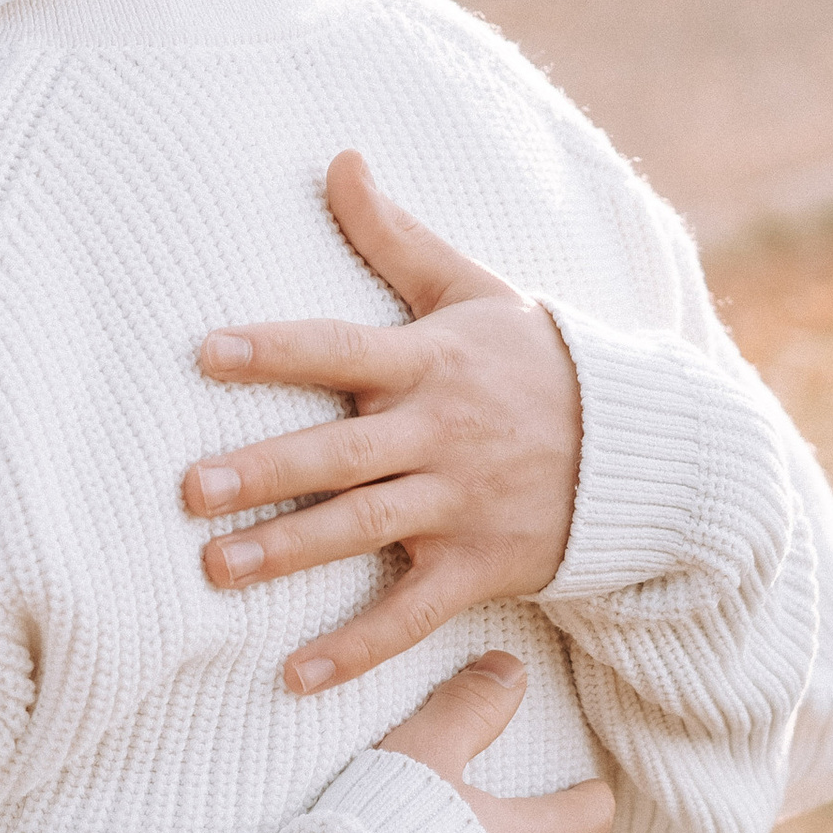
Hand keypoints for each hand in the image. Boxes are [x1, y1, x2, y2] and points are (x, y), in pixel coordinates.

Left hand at [187, 152, 583, 694]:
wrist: (641, 451)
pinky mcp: (477, 567)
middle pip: (341, 452)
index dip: (276, 350)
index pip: (340, 349)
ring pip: (364, 529)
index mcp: (430, 362)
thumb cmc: (535, 360)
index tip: (206, 352)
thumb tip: (338, 158)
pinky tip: (294, 675)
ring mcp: (460, 505)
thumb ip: (394, 236)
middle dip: (266, 470)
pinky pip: (410, 613)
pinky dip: (356, 648)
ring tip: (217, 567)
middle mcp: (439, 434)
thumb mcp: (471, 290)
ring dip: (290, 552)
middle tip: (190, 488)